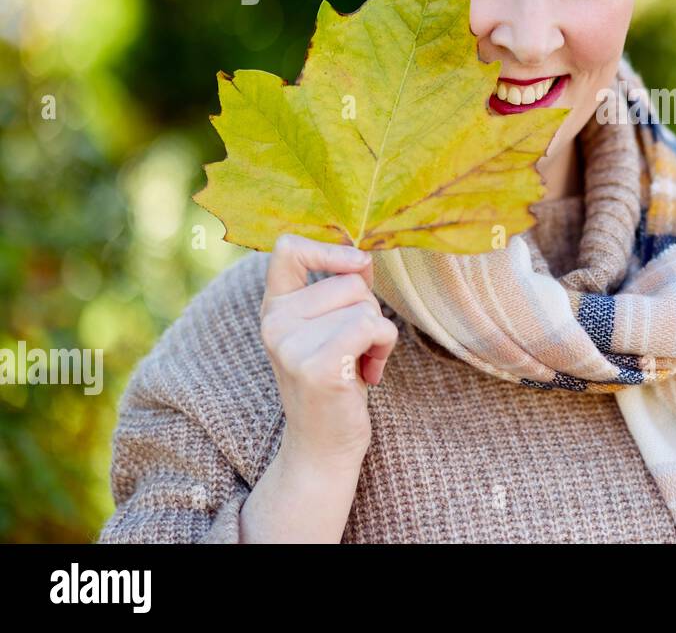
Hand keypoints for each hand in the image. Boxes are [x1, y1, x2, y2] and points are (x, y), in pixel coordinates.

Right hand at [258, 233, 397, 464]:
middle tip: (357, 347)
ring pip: (365, 305)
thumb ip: (341, 288)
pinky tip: (369, 373)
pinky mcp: (317, 365)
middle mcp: (274, 322)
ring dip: (379, 333)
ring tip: (360, 363)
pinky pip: (372, 326)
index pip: (288, 248)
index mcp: (274, 307)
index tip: (357, 265)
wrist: (323, 445)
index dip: (329, 249)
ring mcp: (291, 344)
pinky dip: (384, 345)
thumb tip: (362, 255)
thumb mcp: (331, 327)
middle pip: (350, 280)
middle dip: (370, 309)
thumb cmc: (336, 380)